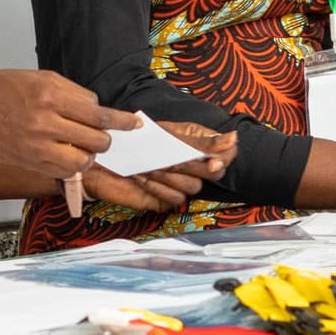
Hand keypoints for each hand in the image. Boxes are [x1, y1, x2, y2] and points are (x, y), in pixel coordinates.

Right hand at [0, 68, 123, 174]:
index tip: (133, 123)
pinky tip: (71, 154)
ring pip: (83, 160)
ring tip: (85, 144)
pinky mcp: (32, 162)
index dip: (121, 121)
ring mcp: (38, 146)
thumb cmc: (4, 89)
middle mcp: (45, 123)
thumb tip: (99, 110)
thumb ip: (73, 93)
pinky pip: (65, 171)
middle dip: (106, 137)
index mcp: (49, 96)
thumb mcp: (41, 77)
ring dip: (91, 153)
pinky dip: (75, 164)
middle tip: (104, 133)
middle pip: (96, 139)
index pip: (98, 114)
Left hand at [79, 119, 237, 211]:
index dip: (223, 157)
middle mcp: (193, 167)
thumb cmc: (134, 141)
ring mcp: (180, 185)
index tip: (210, 160)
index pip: (227, 153)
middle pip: (212, 173)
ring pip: (192, 187)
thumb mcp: (168, 134)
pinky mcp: (165, 200)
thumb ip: (200, 140)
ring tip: (148, 164)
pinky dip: (158, 188)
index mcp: (197, 145)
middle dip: (189, 165)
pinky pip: (174, 199)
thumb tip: (233, 139)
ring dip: (170, 175)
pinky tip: (141, 177)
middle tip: (169, 158)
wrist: (102, 158)